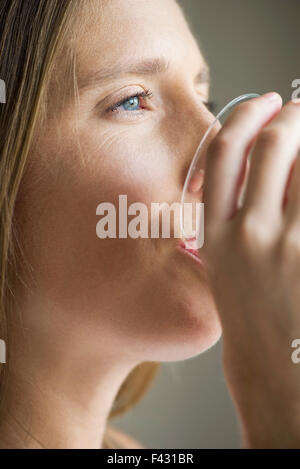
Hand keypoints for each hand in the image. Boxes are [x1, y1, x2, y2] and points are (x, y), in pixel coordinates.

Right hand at [201, 92, 299, 447]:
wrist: (276, 370)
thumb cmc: (251, 316)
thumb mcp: (223, 264)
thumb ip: (232, 216)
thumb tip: (260, 166)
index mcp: (216, 234)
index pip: (224, 153)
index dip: (245, 116)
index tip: (264, 101)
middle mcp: (249, 234)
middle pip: (273, 146)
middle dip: (294, 116)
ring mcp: (288, 246)